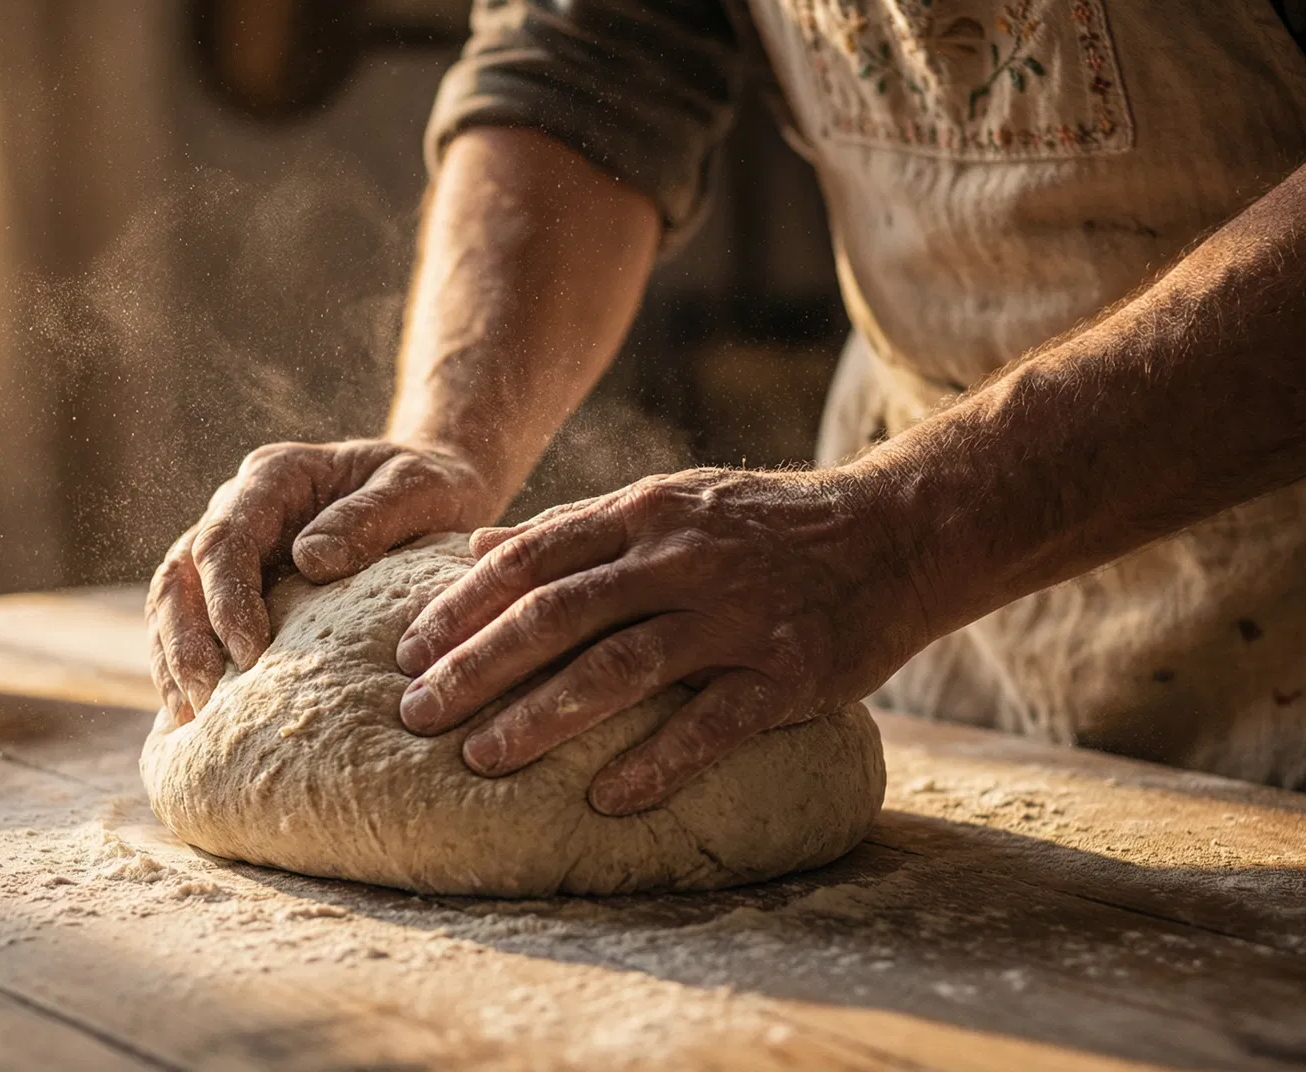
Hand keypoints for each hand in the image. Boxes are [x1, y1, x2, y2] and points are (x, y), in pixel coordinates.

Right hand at [148, 439, 500, 722]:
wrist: (437, 489)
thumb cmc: (429, 488)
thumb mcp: (417, 488)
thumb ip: (370, 516)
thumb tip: (309, 560)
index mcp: (274, 476)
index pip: (226, 538)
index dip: (227, 598)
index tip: (251, 654)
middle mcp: (239, 508)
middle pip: (182, 573)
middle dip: (185, 640)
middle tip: (205, 700)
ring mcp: (234, 549)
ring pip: (174, 602)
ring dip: (175, 661)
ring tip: (192, 721)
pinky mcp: (239, 586)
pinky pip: (194, 626)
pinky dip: (187, 669)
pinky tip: (196, 719)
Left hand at [393, 466, 920, 814]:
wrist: (899, 531)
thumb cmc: (770, 525)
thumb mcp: (673, 501)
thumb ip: (578, 527)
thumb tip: (478, 547)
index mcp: (647, 514)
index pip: (532, 557)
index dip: (462, 606)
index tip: (406, 651)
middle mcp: (681, 560)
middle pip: (557, 613)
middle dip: (477, 665)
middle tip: (416, 715)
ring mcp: (734, 616)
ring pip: (620, 667)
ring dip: (543, 717)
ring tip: (481, 759)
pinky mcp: (786, 672)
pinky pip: (711, 724)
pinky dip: (656, 763)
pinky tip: (607, 802)